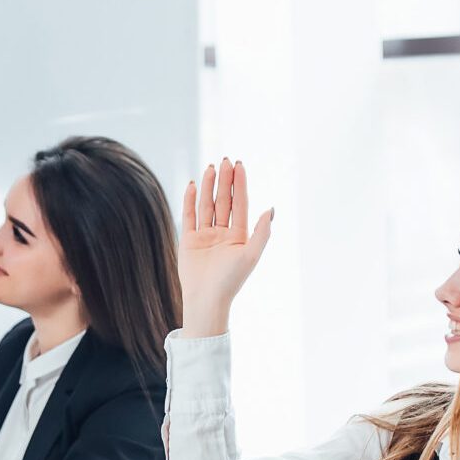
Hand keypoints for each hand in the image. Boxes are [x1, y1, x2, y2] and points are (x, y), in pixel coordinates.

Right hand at [178, 158, 273, 336]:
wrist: (206, 300)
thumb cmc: (231, 281)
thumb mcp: (251, 254)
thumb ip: (262, 231)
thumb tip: (272, 209)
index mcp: (239, 236)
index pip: (240, 204)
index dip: (240, 184)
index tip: (240, 165)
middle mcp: (222, 233)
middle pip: (224, 201)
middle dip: (225, 181)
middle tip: (226, 160)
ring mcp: (205, 236)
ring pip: (207, 205)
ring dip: (209, 186)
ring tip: (211, 167)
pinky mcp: (188, 240)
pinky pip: (189, 216)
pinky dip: (191, 200)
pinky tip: (194, 185)